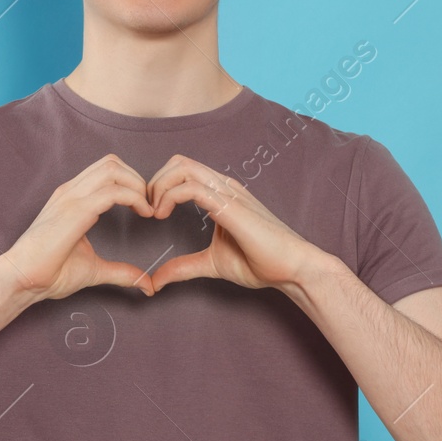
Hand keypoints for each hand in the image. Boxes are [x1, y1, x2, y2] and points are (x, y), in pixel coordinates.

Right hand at [0, 154, 156, 303]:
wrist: (21, 279)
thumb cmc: (48, 273)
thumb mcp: (93, 269)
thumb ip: (120, 271)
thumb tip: (146, 284)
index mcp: (71, 199)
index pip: (106, 170)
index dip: (131, 183)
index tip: (145, 208)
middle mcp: (70, 192)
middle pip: (112, 162)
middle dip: (138, 179)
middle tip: (150, 206)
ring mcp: (71, 198)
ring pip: (113, 169)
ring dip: (138, 185)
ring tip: (148, 209)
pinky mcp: (75, 210)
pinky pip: (113, 192)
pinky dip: (135, 198)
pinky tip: (143, 214)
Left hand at [140, 153, 320, 293]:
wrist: (294, 269)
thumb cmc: (262, 263)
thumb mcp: (211, 263)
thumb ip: (183, 267)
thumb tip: (156, 279)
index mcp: (222, 194)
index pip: (183, 170)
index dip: (159, 185)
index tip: (150, 212)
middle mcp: (224, 187)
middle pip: (178, 162)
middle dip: (154, 181)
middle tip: (147, 210)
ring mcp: (229, 193)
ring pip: (182, 168)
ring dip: (158, 187)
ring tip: (154, 213)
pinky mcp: (231, 206)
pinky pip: (192, 188)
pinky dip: (169, 197)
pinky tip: (162, 216)